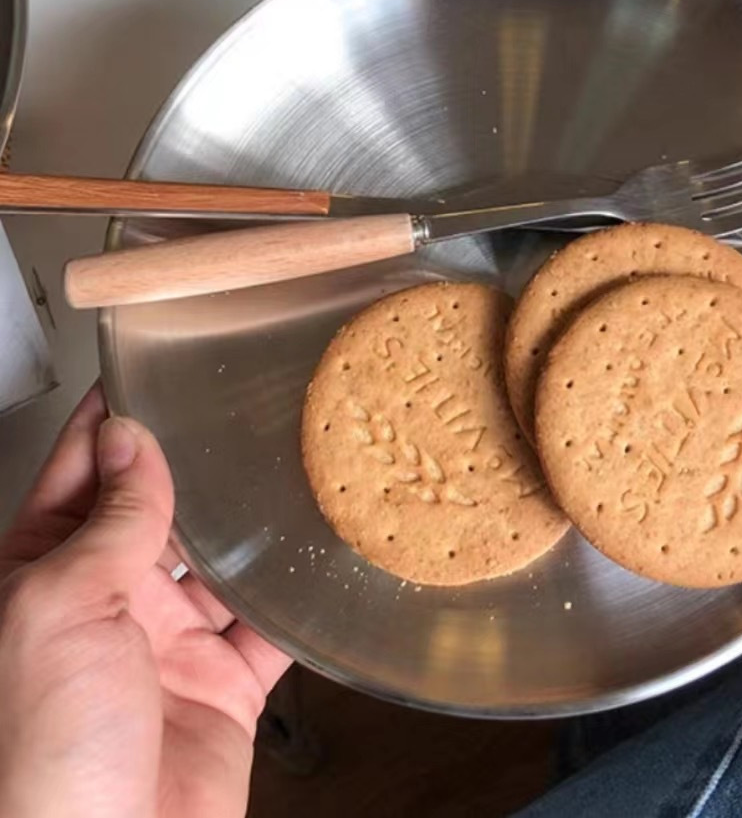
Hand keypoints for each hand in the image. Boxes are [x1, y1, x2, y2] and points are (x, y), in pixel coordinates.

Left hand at [0, 385, 290, 817]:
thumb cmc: (42, 757)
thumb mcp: (62, 608)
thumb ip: (109, 521)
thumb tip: (128, 438)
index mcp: (43, 577)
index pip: (80, 474)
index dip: (112, 419)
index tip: (149, 364)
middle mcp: (104, 606)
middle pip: (157, 511)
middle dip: (194, 463)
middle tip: (242, 405)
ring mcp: (164, 649)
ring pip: (218, 563)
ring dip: (249, 525)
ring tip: (291, 465)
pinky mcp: (220, 691)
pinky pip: (267, 631)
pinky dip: (294, 600)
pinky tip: (318, 558)